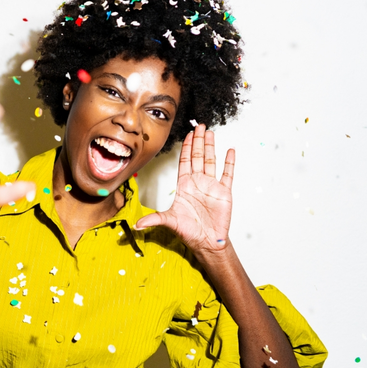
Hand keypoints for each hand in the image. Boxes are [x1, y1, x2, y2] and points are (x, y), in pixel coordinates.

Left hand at [135, 125, 234, 254]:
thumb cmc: (188, 231)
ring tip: (210, 132)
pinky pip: (227, 174)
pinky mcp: (224, 192)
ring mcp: (211, 186)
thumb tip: (136, 225)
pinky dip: (229, 162)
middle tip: (199, 125)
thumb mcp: (169, 222)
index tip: (187, 135)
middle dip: (198, 141)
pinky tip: (230, 151)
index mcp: (185, 185)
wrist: (206, 242)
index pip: (185, 161)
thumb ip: (154, 219)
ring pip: (211, 161)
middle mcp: (198, 182)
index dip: (186, 147)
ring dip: (211, 147)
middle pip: (198, 156)